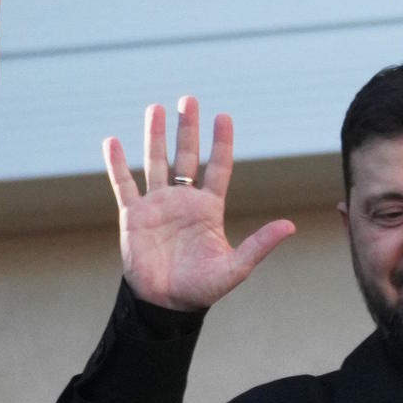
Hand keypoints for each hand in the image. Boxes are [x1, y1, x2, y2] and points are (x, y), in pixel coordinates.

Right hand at [102, 96, 294, 311]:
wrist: (167, 303)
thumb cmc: (203, 287)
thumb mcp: (237, 266)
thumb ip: (260, 244)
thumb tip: (290, 225)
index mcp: (209, 209)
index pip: (218, 167)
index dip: (221, 143)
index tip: (224, 116)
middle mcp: (184, 201)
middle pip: (186, 156)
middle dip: (188, 128)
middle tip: (189, 99)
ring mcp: (157, 205)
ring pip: (156, 162)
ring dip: (154, 136)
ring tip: (155, 108)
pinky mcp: (133, 215)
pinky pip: (124, 184)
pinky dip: (117, 164)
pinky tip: (112, 141)